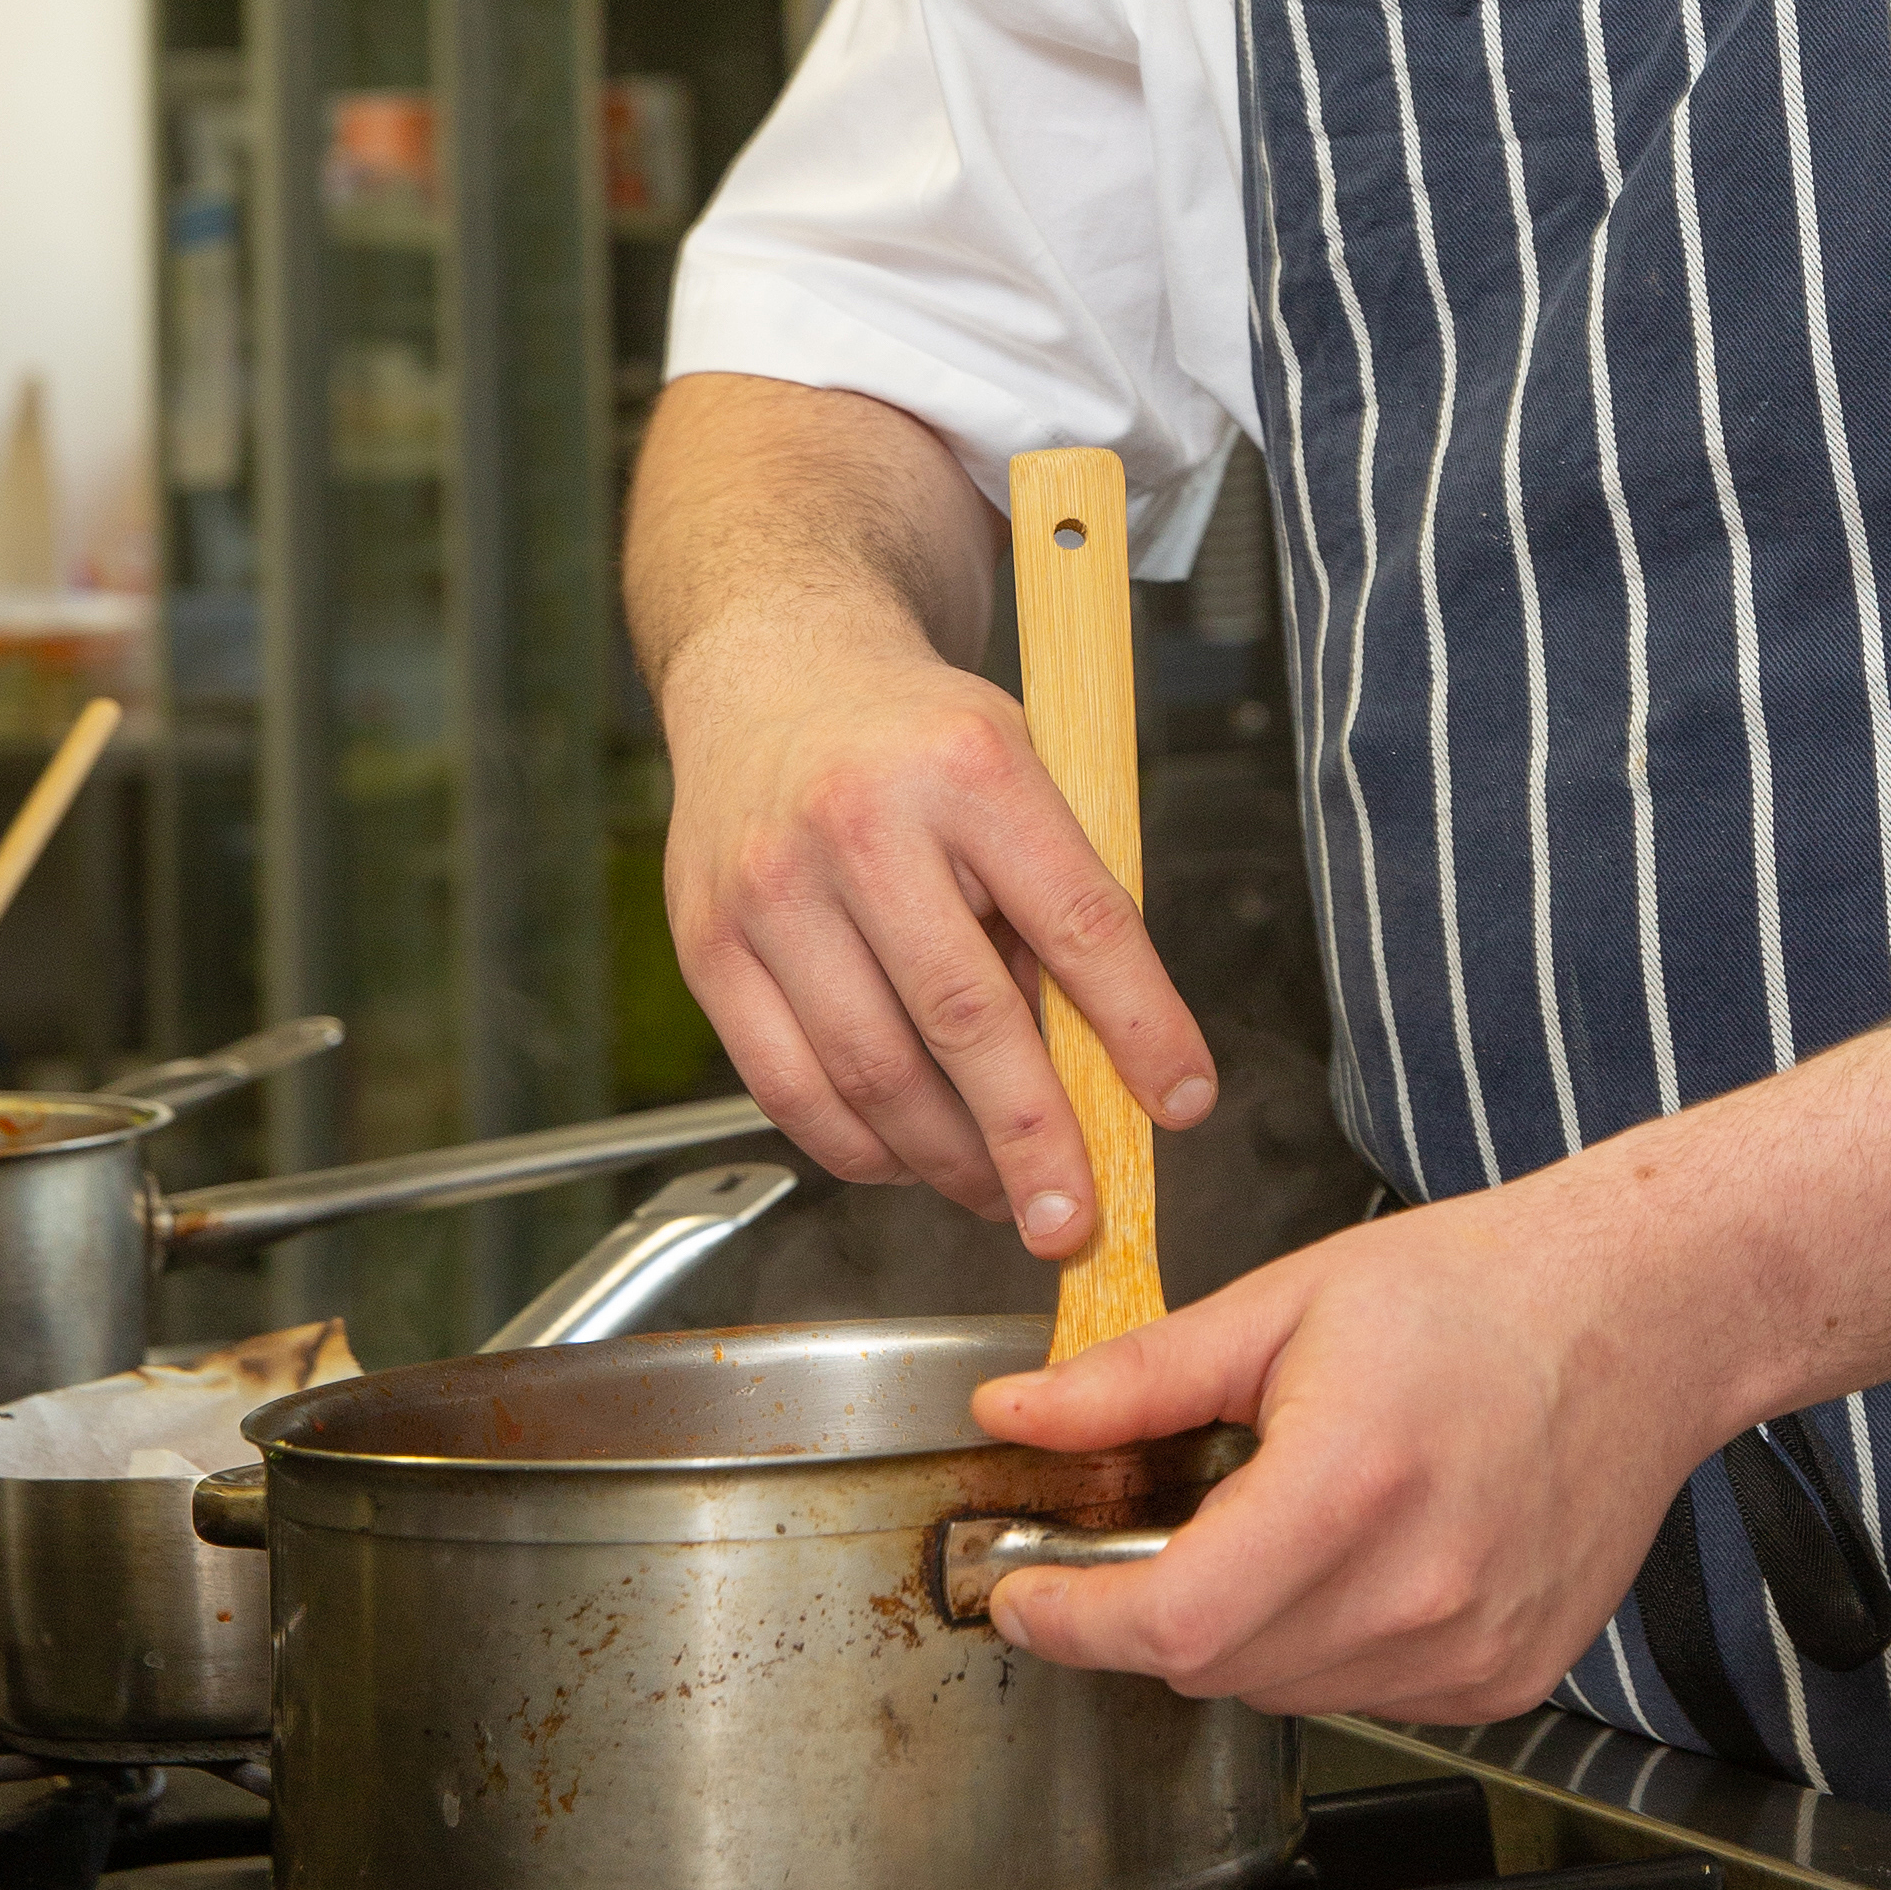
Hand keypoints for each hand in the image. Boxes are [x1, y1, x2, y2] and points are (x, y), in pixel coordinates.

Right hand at [658, 598, 1214, 1250]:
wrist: (774, 672)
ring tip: (999, 1195)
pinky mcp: (708, 946)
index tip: (1182, 1103)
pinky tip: (909, 1159)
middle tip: (1071, 1218)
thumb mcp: (1020, 768)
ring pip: (873, 1073)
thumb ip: (1057, 900)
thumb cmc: (915, 735)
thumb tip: (1101, 1061)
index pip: (1079, 919)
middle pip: (965, 1019)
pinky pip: (789, 1088)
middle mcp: (861, 824)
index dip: (1140, 1027)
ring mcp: (772, 889)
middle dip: (1033, 1140)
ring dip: (947, 1160)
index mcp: (970, 766)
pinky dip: (858, 1147)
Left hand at [965, 1180, 1724, 1717]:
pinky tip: (1367, 1553)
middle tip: (1151, 1526)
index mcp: (1351, 1482)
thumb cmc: (1479, 1290)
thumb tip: (1017, 1417)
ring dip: (1242, 1630)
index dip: (1075, 1622)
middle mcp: (1420, 1587)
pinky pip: (1365, 1694)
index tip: (1026, 1595)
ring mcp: (1471, 1647)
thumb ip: (1138, 1376)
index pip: (1170, 1621)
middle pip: (1214, 1665)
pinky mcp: (1507, 1677)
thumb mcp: (1285, 1301)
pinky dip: (1328, 1643)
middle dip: (1152, 1607)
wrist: (1643, 1313)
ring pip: (1283, 1689)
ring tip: (1286, 1518)